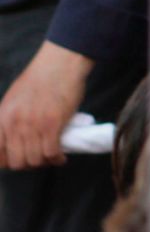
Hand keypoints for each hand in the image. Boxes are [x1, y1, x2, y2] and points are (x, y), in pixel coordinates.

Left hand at [0, 41, 92, 170]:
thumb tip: (14, 139)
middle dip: (28, 165)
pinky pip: (51, 153)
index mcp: (1, 118)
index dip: (6, 162)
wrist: (57, 67)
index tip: (18, 159)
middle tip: (38, 159)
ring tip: (51, 156)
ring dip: (44, 162)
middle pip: (16, 161)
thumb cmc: (38, 81)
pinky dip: (57, 158)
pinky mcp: (52, 125)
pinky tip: (61, 156)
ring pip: (34, 160)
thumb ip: (10, 120)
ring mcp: (32, 125)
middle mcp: (13, 124)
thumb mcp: (13, 101)